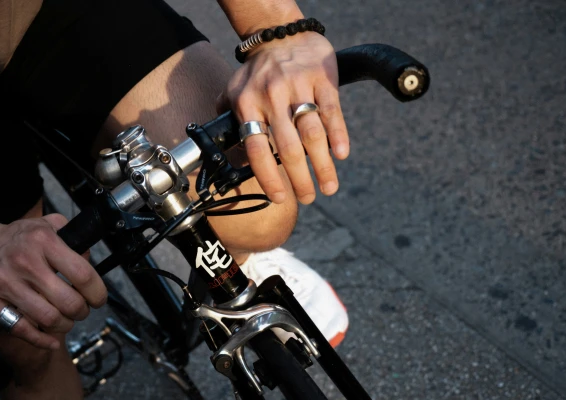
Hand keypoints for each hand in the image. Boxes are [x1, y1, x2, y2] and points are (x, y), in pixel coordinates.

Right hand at [0, 214, 106, 349]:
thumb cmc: (15, 240)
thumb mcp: (44, 226)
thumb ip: (71, 238)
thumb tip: (89, 259)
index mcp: (42, 240)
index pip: (83, 274)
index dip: (97, 293)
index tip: (98, 299)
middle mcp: (23, 261)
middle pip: (69, 302)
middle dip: (81, 312)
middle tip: (80, 311)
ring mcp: (3, 282)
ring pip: (48, 319)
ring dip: (63, 326)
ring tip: (64, 321)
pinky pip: (21, 329)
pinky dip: (41, 340)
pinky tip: (50, 340)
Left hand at [224, 31, 348, 203]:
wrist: (282, 35)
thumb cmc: (257, 73)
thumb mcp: (234, 92)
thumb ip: (229, 121)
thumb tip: (225, 156)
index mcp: (247, 105)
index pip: (256, 149)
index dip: (269, 177)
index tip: (280, 197)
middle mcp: (272, 97)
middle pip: (287, 148)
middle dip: (300, 179)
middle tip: (309, 198)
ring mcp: (298, 87)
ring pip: (312, 133)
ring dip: (322, 165)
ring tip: (329, 187)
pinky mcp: (322, 78)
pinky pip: (332, 112)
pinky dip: (338, 135)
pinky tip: (341, 155)